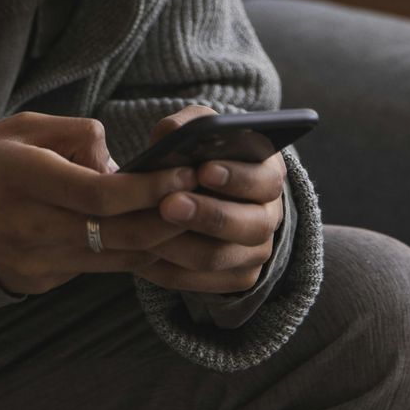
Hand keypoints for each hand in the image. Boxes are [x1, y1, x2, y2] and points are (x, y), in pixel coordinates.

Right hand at [0, 112, 200, 295]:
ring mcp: (33, 260)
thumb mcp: (24, 128)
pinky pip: (96, 269)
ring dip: (157, 241)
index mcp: (22, 177)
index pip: (99, 194)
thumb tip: (119, 163)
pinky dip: (127, 253)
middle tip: (200, 197)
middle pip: (117, 235)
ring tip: (184, 215)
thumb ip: (76, 135)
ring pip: (115, 259)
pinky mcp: (39, 282)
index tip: (183, 172)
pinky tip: (148, 234)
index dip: (148, 188)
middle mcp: (27, 225)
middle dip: (168, 218)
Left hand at [131, 105, 286, 294]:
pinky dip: (167, 270)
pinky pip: (200, 283)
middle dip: (207, 215)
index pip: (264, 179)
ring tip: (144, 231)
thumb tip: (170, 134)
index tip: (202, 171)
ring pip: (218, 257)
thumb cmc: (198, 156)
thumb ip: (185, 126)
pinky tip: (140, 256)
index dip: (237, 177)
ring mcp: (255, 252)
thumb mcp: (196, 132)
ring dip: (178, 246)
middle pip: (248, 225)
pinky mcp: (235, 278)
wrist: (201, 196)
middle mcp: (269, 216)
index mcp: (268, 174)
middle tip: (168, 205)